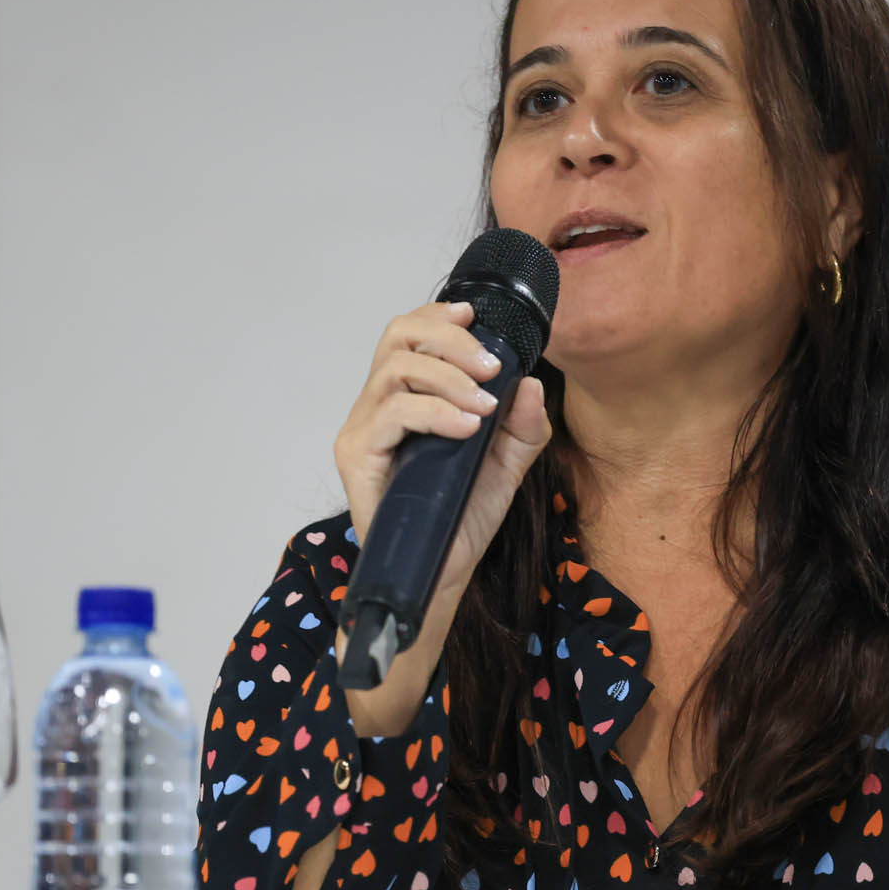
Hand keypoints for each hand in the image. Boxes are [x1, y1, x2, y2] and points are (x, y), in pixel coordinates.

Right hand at [332, 299, 552, 594]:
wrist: (443, 573)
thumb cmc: (463, 517)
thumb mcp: (507, 464)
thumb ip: (523, 425)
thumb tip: (532, 383)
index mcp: (407, 397)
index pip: (410, 334)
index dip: (438, 316)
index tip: (475, 316)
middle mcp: (378, 406)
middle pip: (397, 337)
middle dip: (449, 339)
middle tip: (490, 367)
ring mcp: (363, 428)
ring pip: (395, 369)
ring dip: (448, 377)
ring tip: (483, 406)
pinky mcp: (356, 454)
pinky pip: (392, 412)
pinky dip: (434, 411)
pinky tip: (467, 428)